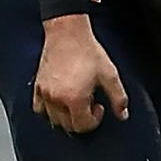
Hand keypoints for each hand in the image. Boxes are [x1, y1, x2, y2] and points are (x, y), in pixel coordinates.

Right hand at [32, 15, 128, 134]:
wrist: (68, 34)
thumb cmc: (87, 52)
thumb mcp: (110, 75)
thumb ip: (118, 98)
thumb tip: (122, 114)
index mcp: (74, 99)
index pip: (82, 126)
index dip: (95, 120)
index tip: (99, 107)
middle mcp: (56, 99)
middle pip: (68, 126)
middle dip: (81, 119)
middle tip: (89, 104)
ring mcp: (45, 93)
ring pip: (53, 119)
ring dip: (66, 116)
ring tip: (75, 102)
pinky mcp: (38, 86)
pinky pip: (39, 108)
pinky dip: (49, 110)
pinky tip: (59, 101)